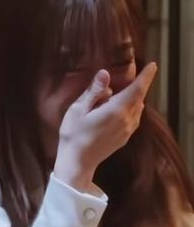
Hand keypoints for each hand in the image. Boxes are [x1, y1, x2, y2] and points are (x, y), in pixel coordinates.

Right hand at [54, 63, 156, 190]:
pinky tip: (119, 108)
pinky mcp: (125, 137)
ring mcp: (127, 130)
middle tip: (135, 75)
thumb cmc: (73, 134)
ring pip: (137, 108)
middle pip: (139, 98)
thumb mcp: (78, 109)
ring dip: (134, 98)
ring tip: (124, 91)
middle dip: (139, 85)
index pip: (137, 89)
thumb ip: (94, 92)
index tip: (153, 65)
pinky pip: (134, 118)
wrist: (77, 162)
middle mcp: (127, 120)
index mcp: (116, 110)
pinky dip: (131, 108)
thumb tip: (105, 73)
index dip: (146, 77)